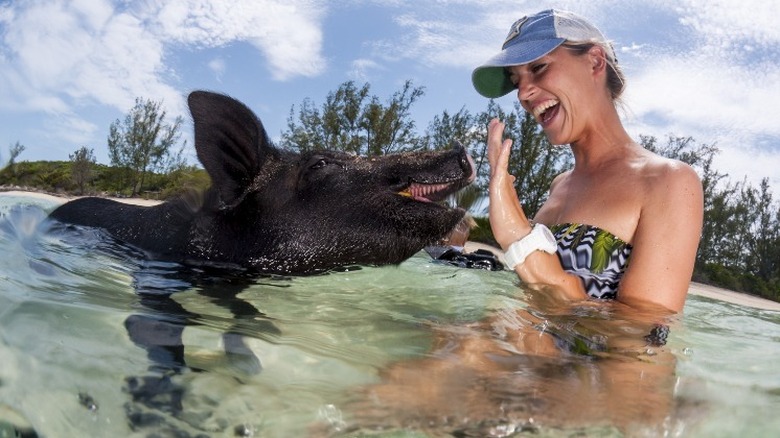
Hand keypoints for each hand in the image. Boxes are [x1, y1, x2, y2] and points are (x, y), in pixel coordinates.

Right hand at [486, 119, 530, 248]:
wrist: (514, 237)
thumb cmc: (511, 223)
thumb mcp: (511, 200)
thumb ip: (510, 187)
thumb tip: (512, 177)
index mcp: (501, 181)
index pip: (498, 158)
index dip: (498, 143)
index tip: (500, 131)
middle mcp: (498, 181)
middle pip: (494, 153)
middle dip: (494, 136)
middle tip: (495, 120)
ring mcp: (497, 185)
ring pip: (496, 157)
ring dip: (497, 139)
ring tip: (498, 124)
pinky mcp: (499, 190)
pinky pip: (502, 167)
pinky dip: (504, 154)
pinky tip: (508, 142)